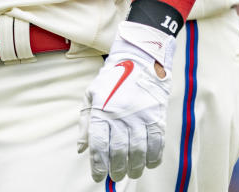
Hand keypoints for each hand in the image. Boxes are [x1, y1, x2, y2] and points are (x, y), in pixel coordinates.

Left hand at [78, 21, 174, 181]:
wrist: (140, 60)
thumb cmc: (112, 79)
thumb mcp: (92, 96)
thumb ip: (85, 123)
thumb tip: (81, 149)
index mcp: (102, 111)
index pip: (99, 145)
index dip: (98, 164)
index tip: (98, 176)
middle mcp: (121, 116)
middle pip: (119, 152)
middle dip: (116, 169)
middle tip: (115, 176)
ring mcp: (140, 117)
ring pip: (138, 151)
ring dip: (134, 167)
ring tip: (130, 173)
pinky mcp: (157, 117)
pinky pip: (157, 144)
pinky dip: (153, 158)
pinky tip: (148, 164)